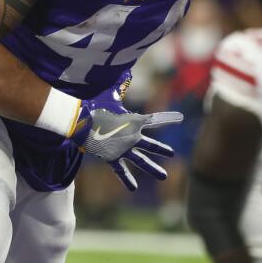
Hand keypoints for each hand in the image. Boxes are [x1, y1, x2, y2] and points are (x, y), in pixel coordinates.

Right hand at [70, 73, 184, 191]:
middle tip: (171, 154)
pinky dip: (127, 179)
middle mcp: (133, 136)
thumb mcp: (110, 95)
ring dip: (153, 168)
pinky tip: (133, 188)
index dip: (168, 119)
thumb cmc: (95, 105)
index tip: (180, 118)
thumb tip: (125, 74)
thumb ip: (119, 88)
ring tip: (164, 177)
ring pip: (142, 160)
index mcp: (134, 121)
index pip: (155, 119)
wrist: (81, 120)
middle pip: (151, 144)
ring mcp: (124, 149)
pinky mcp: (112, 157)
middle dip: (161, 149)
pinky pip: (121, 170)